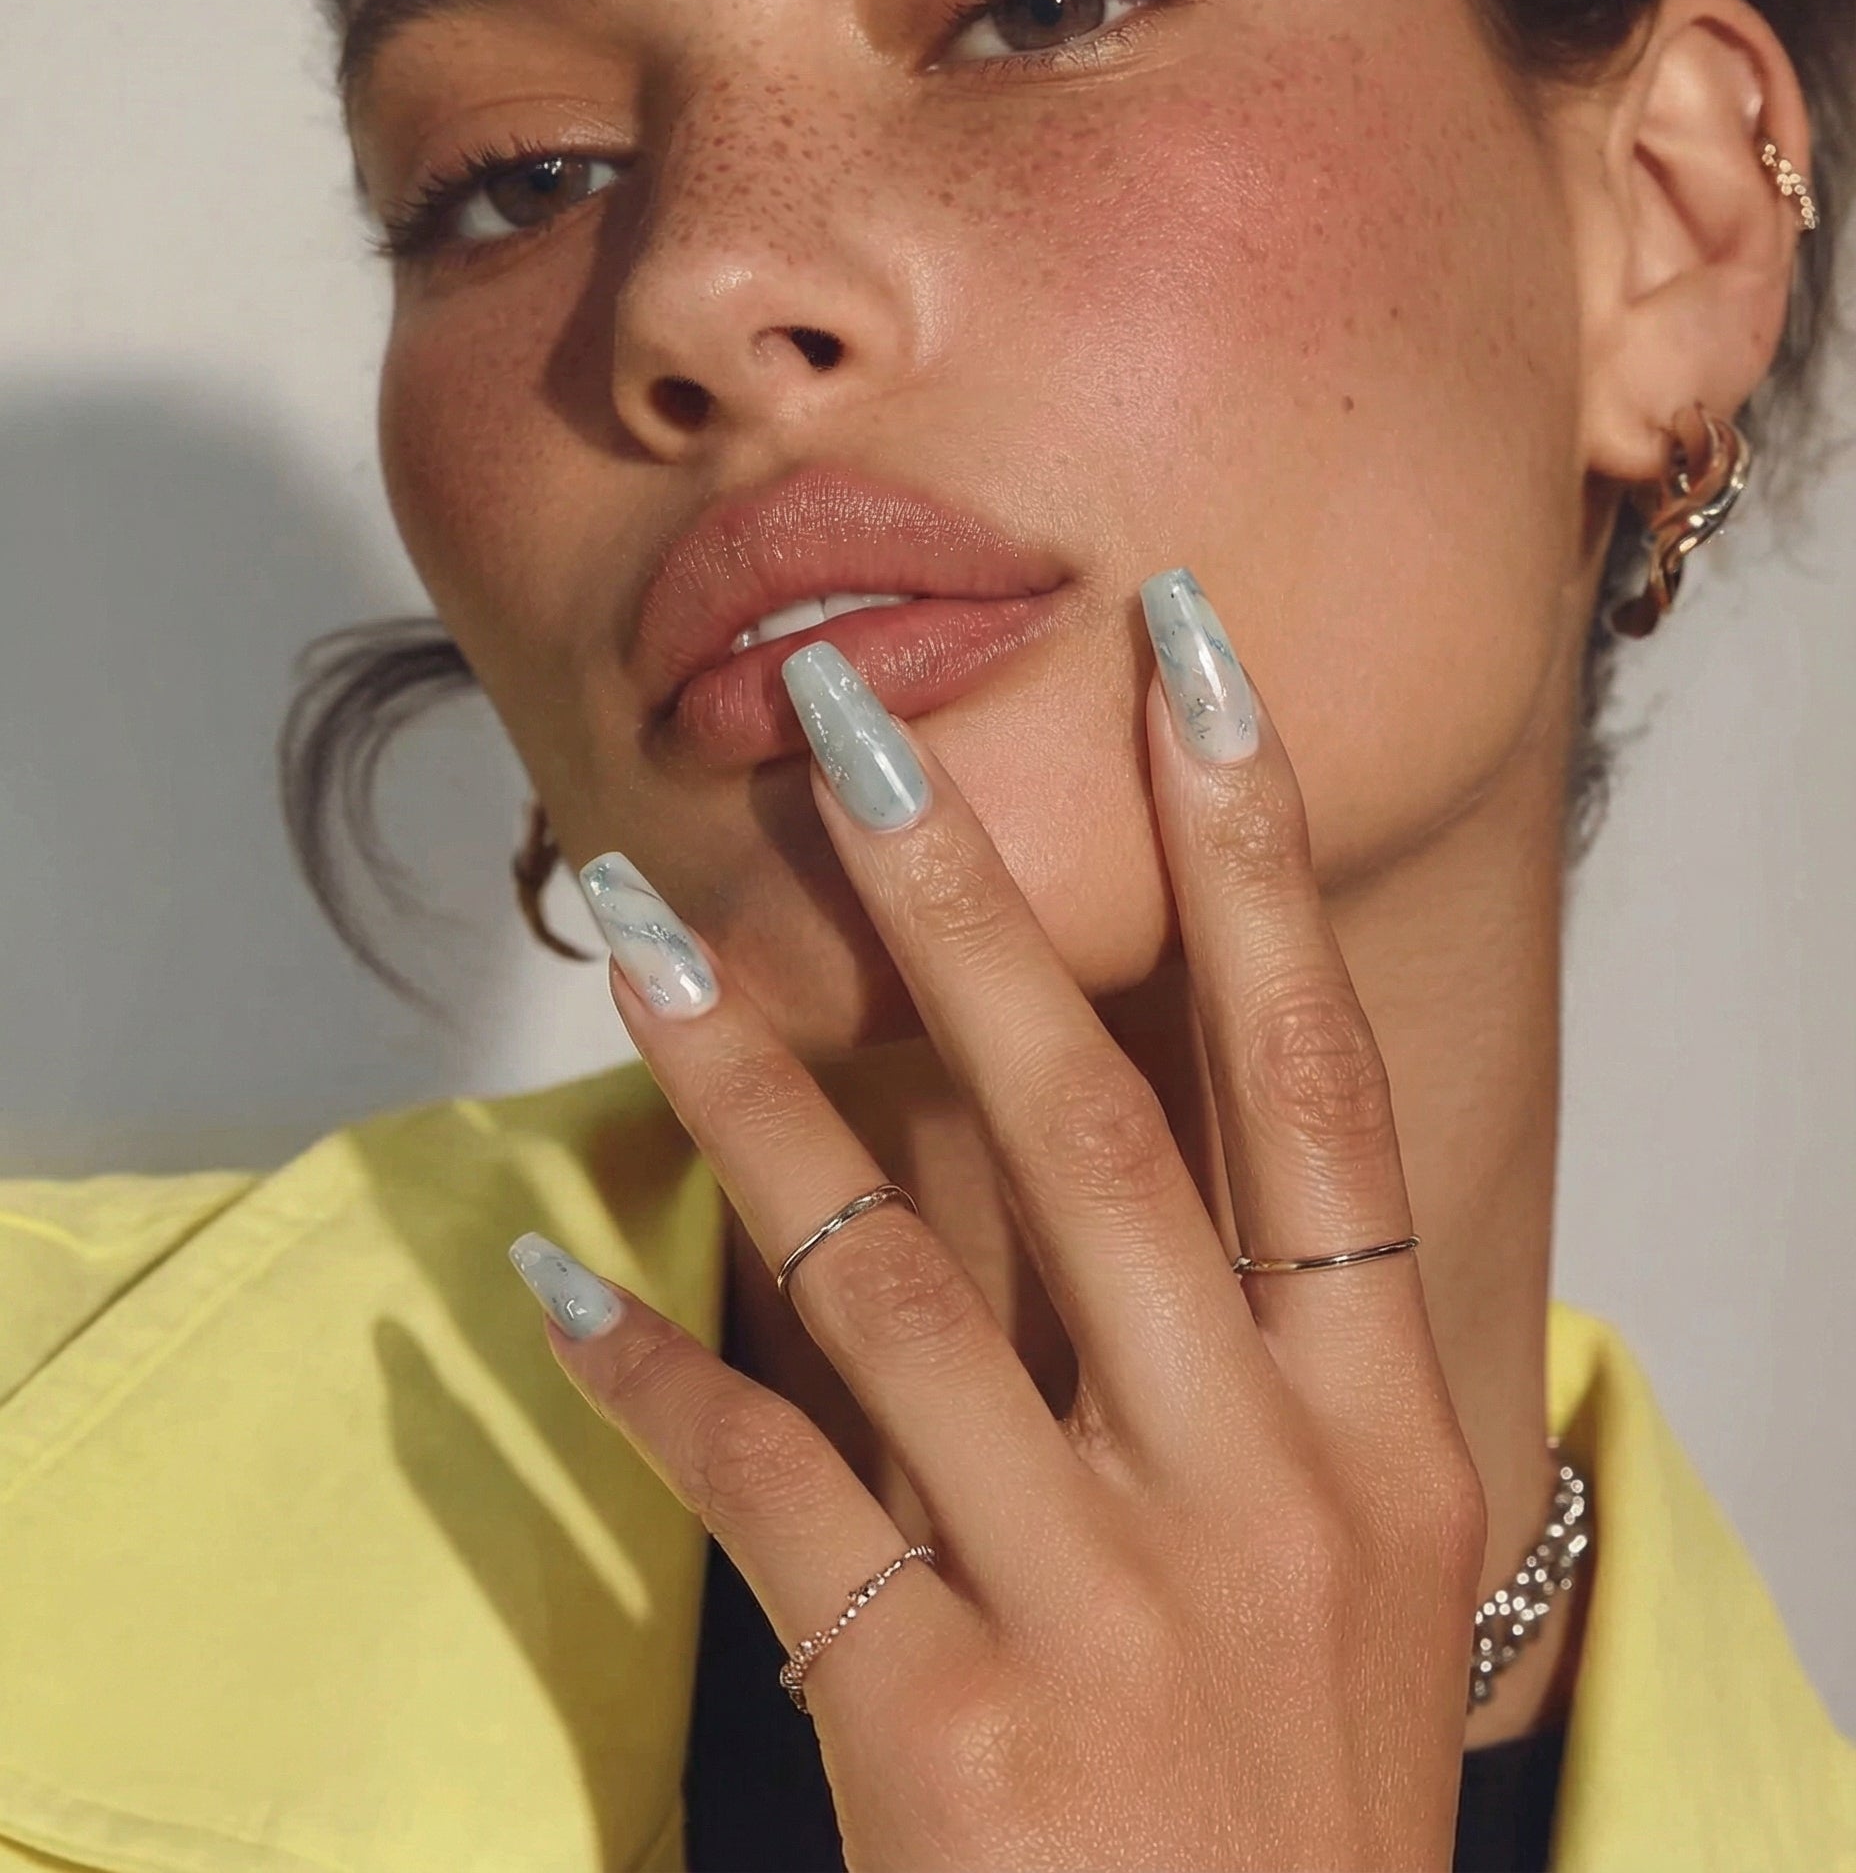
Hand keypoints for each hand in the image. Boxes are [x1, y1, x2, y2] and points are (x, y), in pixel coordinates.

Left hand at [514, 569, 1486, 1871]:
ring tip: (638, 948)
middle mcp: (1263, 1488)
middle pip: (1093, 1129)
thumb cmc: (1299, 1796)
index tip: (1188, 663)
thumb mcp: (1353, 1558)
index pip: (1313, 1082)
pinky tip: (559, 1281)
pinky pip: (775, 1505)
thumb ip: (1267, 1345)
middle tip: (851, 727)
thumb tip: (1137, 1113)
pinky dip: (657, 1386)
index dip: (1251, 861)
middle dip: (967, 903)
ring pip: (899, 1286)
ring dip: (750, 1103)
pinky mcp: (959, 1733)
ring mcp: (1111, 1608)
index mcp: (1383, 1426)